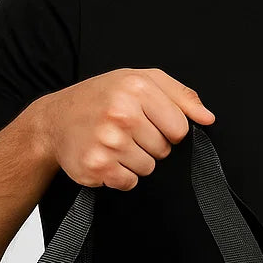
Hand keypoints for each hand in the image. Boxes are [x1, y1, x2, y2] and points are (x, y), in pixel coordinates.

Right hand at [32, 68, 214, 189]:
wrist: (53, 120)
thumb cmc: (100, 98)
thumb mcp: (140, 81)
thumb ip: (180, 96)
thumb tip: (208, 118)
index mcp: (137, 88)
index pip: (180, 128)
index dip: (168, 129)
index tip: (149, 122)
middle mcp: (122, 113)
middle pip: (164, 150)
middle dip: (150, 144)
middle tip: (125, 131)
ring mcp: (108, 142)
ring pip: (148, 168)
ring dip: (135, 160)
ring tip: (114, 143)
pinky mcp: (97, 166)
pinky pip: (129, 182)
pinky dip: (120, 175)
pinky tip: (105, 157)